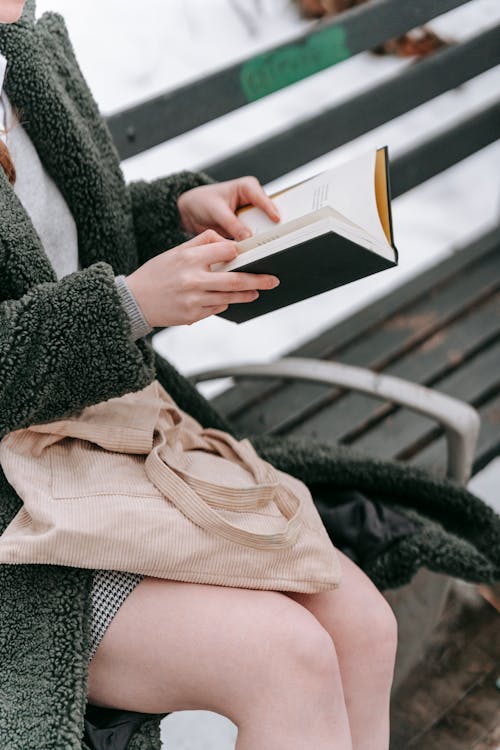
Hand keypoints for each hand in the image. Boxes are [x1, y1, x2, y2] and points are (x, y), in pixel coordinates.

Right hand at [126, 229, 279, 326]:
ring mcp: (194, 300)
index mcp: (189, 258)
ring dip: (246, 295)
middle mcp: (193, 279)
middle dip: (258, 280)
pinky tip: (225, 300)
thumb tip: (226, 241)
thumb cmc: (155, 274)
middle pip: (235, 280)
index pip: (226, 251)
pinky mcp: (192, 315)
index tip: (248, 253)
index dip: (239, 252)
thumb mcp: (174, 252)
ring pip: (230, 298)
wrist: (134, 301)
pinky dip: (224, 303)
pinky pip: (217, 309)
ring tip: (257, 291)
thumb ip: (200, 243)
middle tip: (273, 280)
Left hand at [177, 176, 279, 241]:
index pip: (263, 198)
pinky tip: (253, 252)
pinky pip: (253, 238)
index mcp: (248, 187)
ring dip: (261, 238)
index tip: (276, 220)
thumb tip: (247, 237)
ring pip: (262, 228)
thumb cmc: (202, 202)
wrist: (190, 211)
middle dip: (269, 228)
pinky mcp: (246, 230)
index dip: (270, 210)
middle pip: (267, 215)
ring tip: (263, 247)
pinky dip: (252, 245)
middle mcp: (253, 201)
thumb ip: (232, 224)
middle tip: (271, 239)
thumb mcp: (216, 211)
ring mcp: (250, 217)